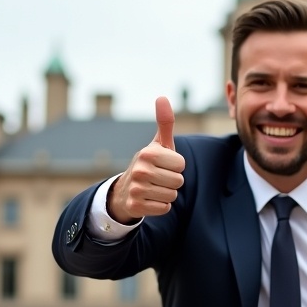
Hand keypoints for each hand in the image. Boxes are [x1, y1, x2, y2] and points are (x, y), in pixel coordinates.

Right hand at [108, 97, 184, 222]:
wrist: (125, 190)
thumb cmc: (150, 164)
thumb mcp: (158, 144)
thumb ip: (165, 122)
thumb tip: (162, 97)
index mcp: (148, 153)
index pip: (181, 165)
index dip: (176, 166)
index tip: (163, 165)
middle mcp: (140, 170)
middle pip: (179, 182)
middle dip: (172, 181)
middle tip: (158, 178)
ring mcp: (136, 189)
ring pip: (172, 196)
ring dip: (166, 194)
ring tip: (153, 188)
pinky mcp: (135, 207)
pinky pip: (164, 208)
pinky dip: (160, 206)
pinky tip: (149, 199)